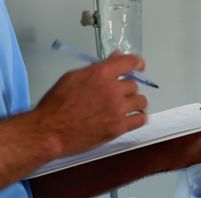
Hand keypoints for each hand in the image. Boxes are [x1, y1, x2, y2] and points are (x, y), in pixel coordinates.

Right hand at [30, 52, 147, 157]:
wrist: (51, 130)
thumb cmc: (57, 103)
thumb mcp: (73, 77)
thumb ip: (97, 68)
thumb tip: (116, 56)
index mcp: (101, 73)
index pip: (129, 62)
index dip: (137, 63)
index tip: (139, 67)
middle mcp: (113, 89)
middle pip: (133, 85)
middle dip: (125, 90)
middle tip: (115, 96)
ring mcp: (118, 109)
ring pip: (140, 101)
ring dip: (134, 104)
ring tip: (123, 108)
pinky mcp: (120, 127)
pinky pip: (141, 119)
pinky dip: (138, 118)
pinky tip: (131, 118)